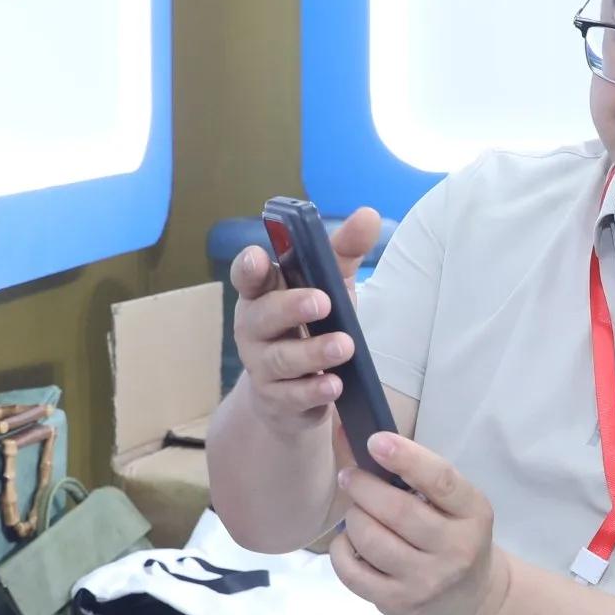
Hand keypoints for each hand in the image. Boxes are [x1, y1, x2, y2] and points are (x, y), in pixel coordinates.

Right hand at [227, 205, 385, 432]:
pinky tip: (334, 385)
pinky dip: (314, 389)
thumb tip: (367, 215)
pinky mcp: (276, 399)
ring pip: (282, 358)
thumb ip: (343, 253)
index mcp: (263, 293)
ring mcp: (262, 366)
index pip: (247, 276)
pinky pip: (293, 395)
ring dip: (313, 352)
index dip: (249, 267)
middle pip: (265, 315)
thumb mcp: (331, 286)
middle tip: (323, 302)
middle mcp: (254, 328)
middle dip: (291, 307)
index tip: (260, 258)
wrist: (293, 394)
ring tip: (344, 346)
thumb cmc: (312, 326)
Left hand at [329, 433, 507, 614]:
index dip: (406, 457)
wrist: (469, 603)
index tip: (375, 441)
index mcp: (473, 514)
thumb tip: (351, 436)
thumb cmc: (454, 540)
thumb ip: (414, 475)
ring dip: (353, 517)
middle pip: (397, 510)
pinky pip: (352, 572)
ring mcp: (426, 580)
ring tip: (357, 512)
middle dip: (363, 486)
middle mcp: (455, 549)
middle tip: (350, 476)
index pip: (441, 480)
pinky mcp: (398, 603)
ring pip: (370, 539)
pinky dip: (341, 549)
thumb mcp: (453, 507)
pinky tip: (349, 542)